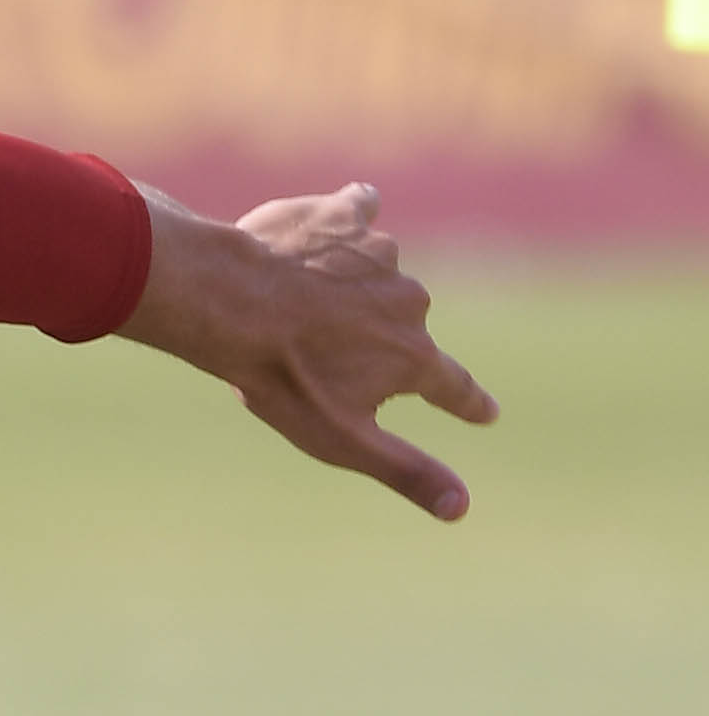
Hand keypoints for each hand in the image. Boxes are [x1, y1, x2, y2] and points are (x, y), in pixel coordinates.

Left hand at [117, 182, 497, 519]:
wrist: (228, 302)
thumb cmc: (281, 378)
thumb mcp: (343, 439)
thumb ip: (406, 471)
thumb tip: (462, 509)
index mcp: (414, 357)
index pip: (454, 387)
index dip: (468, 402)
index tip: (485, 412)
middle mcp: (410, 300)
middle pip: (398, 326)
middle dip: (364, 338)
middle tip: (308, 352)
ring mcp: (378, 254)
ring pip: (371, 273)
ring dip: (344, 285)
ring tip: (295, 299)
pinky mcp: (341, 216)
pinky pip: (357, 208)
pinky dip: (350, 213)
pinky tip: (350, 206)